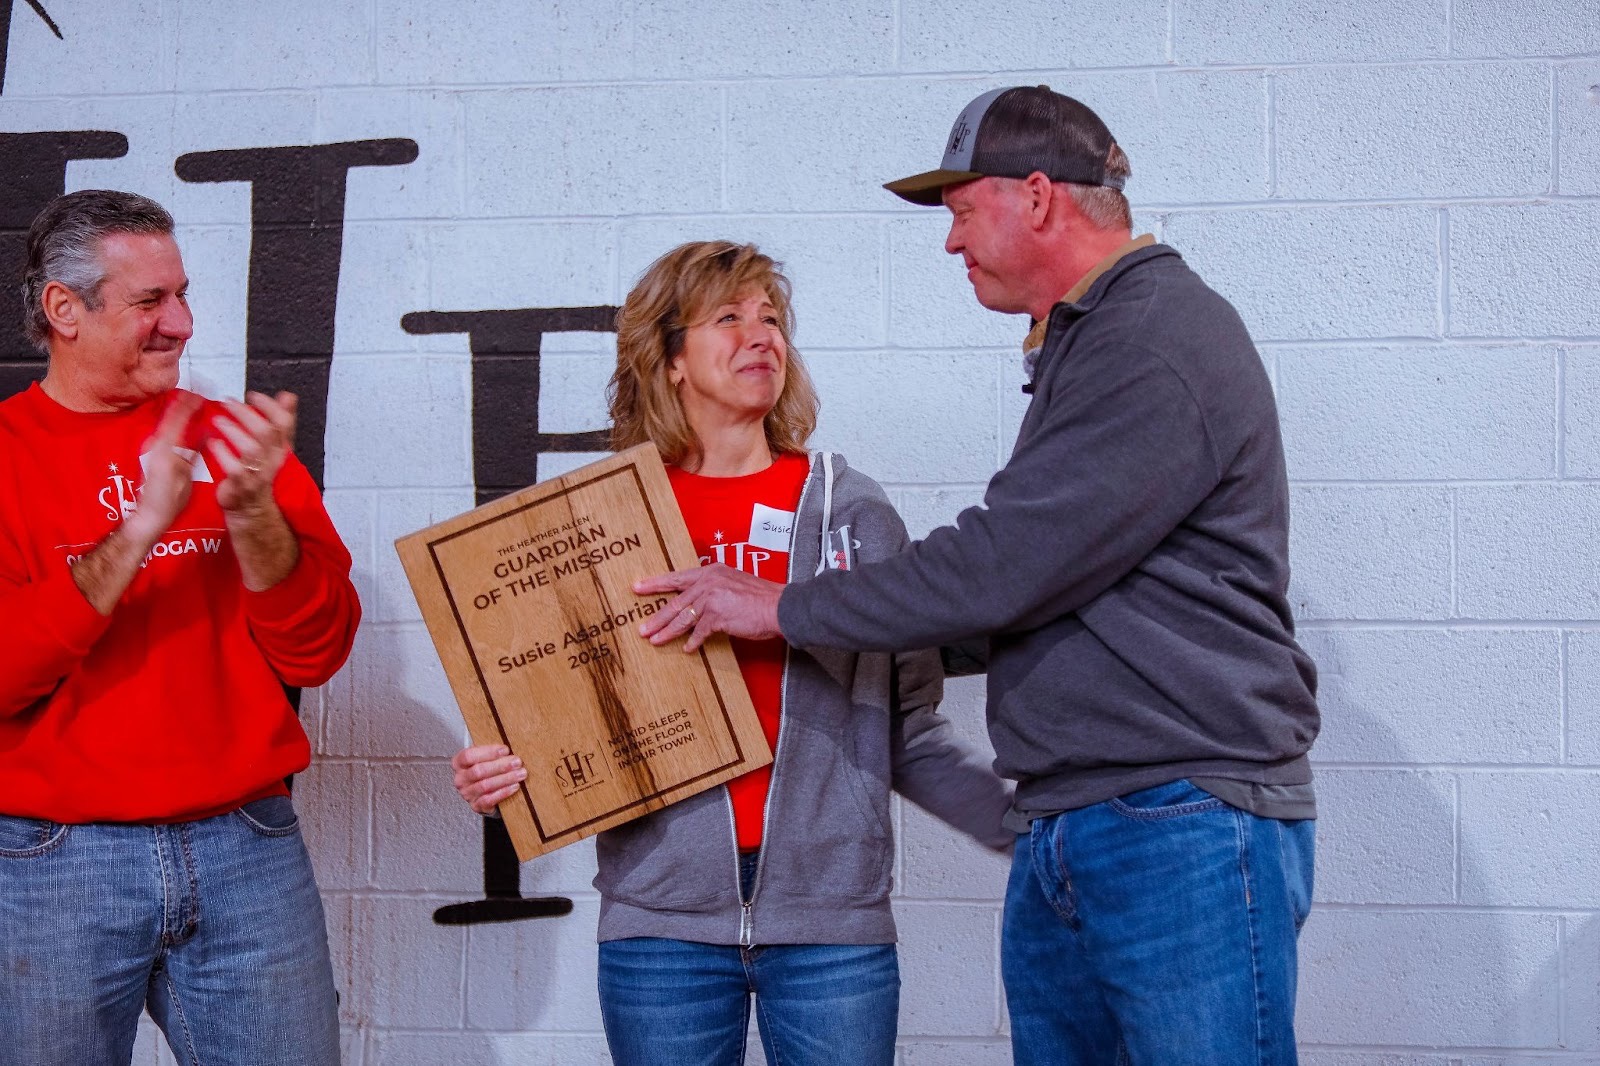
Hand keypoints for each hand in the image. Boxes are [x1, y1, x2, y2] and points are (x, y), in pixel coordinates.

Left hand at [124, 391, 197, 545]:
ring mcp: (153, 449)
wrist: (148, 516)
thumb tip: (206, 433)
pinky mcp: (154, 455)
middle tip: (199, 396)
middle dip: (185, 405)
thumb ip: (193, 452)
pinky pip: (167, 434)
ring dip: (181, 414)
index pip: (177, 419)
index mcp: (165, 449)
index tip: (200, 395)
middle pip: (171, 418)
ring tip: (195, 406)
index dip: (188, 405)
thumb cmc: (167, 502)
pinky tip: (186, 424)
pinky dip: (177, 425)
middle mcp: (156, 445)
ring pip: (168, 425)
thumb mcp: (185, 477)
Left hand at [208, 391, 296, 515]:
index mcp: (281, 448)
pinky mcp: (242, 485)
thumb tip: (288, 396)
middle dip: (246, 413)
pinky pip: (234, 468)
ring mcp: (258, 474)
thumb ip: (280, 420)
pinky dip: (223, 454)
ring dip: (234, 431)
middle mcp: (273, 460)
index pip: (284, 423)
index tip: (253, 395)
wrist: (251, 509)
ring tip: (219, 420)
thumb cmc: (258, 473)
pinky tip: (214, 443)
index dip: (270, 406)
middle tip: (228, 403)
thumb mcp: (273, 446)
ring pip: (252, 449)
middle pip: (267, 432)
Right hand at [451, 745, 525, 813]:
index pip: (469, 755)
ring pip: (485, 785)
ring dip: (505, 779)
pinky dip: (503, 792)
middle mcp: (460, 779)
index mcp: (459, 763)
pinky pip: (489, 799)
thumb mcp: (485, 758)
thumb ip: (492, 752)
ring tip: (520, 774)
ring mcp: (467, 793)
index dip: (488, 752)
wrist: (485, 793)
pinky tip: (514, 787)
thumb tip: (510, 744)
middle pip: (479, 771)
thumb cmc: (486, 770)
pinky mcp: (476, 805)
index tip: (505, 750)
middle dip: (501, 766)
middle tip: (517, 762)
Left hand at [633, 563, 783, 652]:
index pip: (677, 578)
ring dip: (667, 631)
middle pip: (675, 602)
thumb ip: (714, 589)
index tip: (638, 587)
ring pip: (683, 618)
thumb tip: (697, 604)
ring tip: (655, 640)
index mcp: (711, 572)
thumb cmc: (761, 598)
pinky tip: (688, 649)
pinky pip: (700, 632)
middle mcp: (709, 582)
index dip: (656, 583)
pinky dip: (693, 642)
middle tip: (642, 627)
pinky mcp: (718, 616)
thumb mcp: (733, 583)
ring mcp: (712, 598)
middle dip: (656, 617)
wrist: (780, 607)